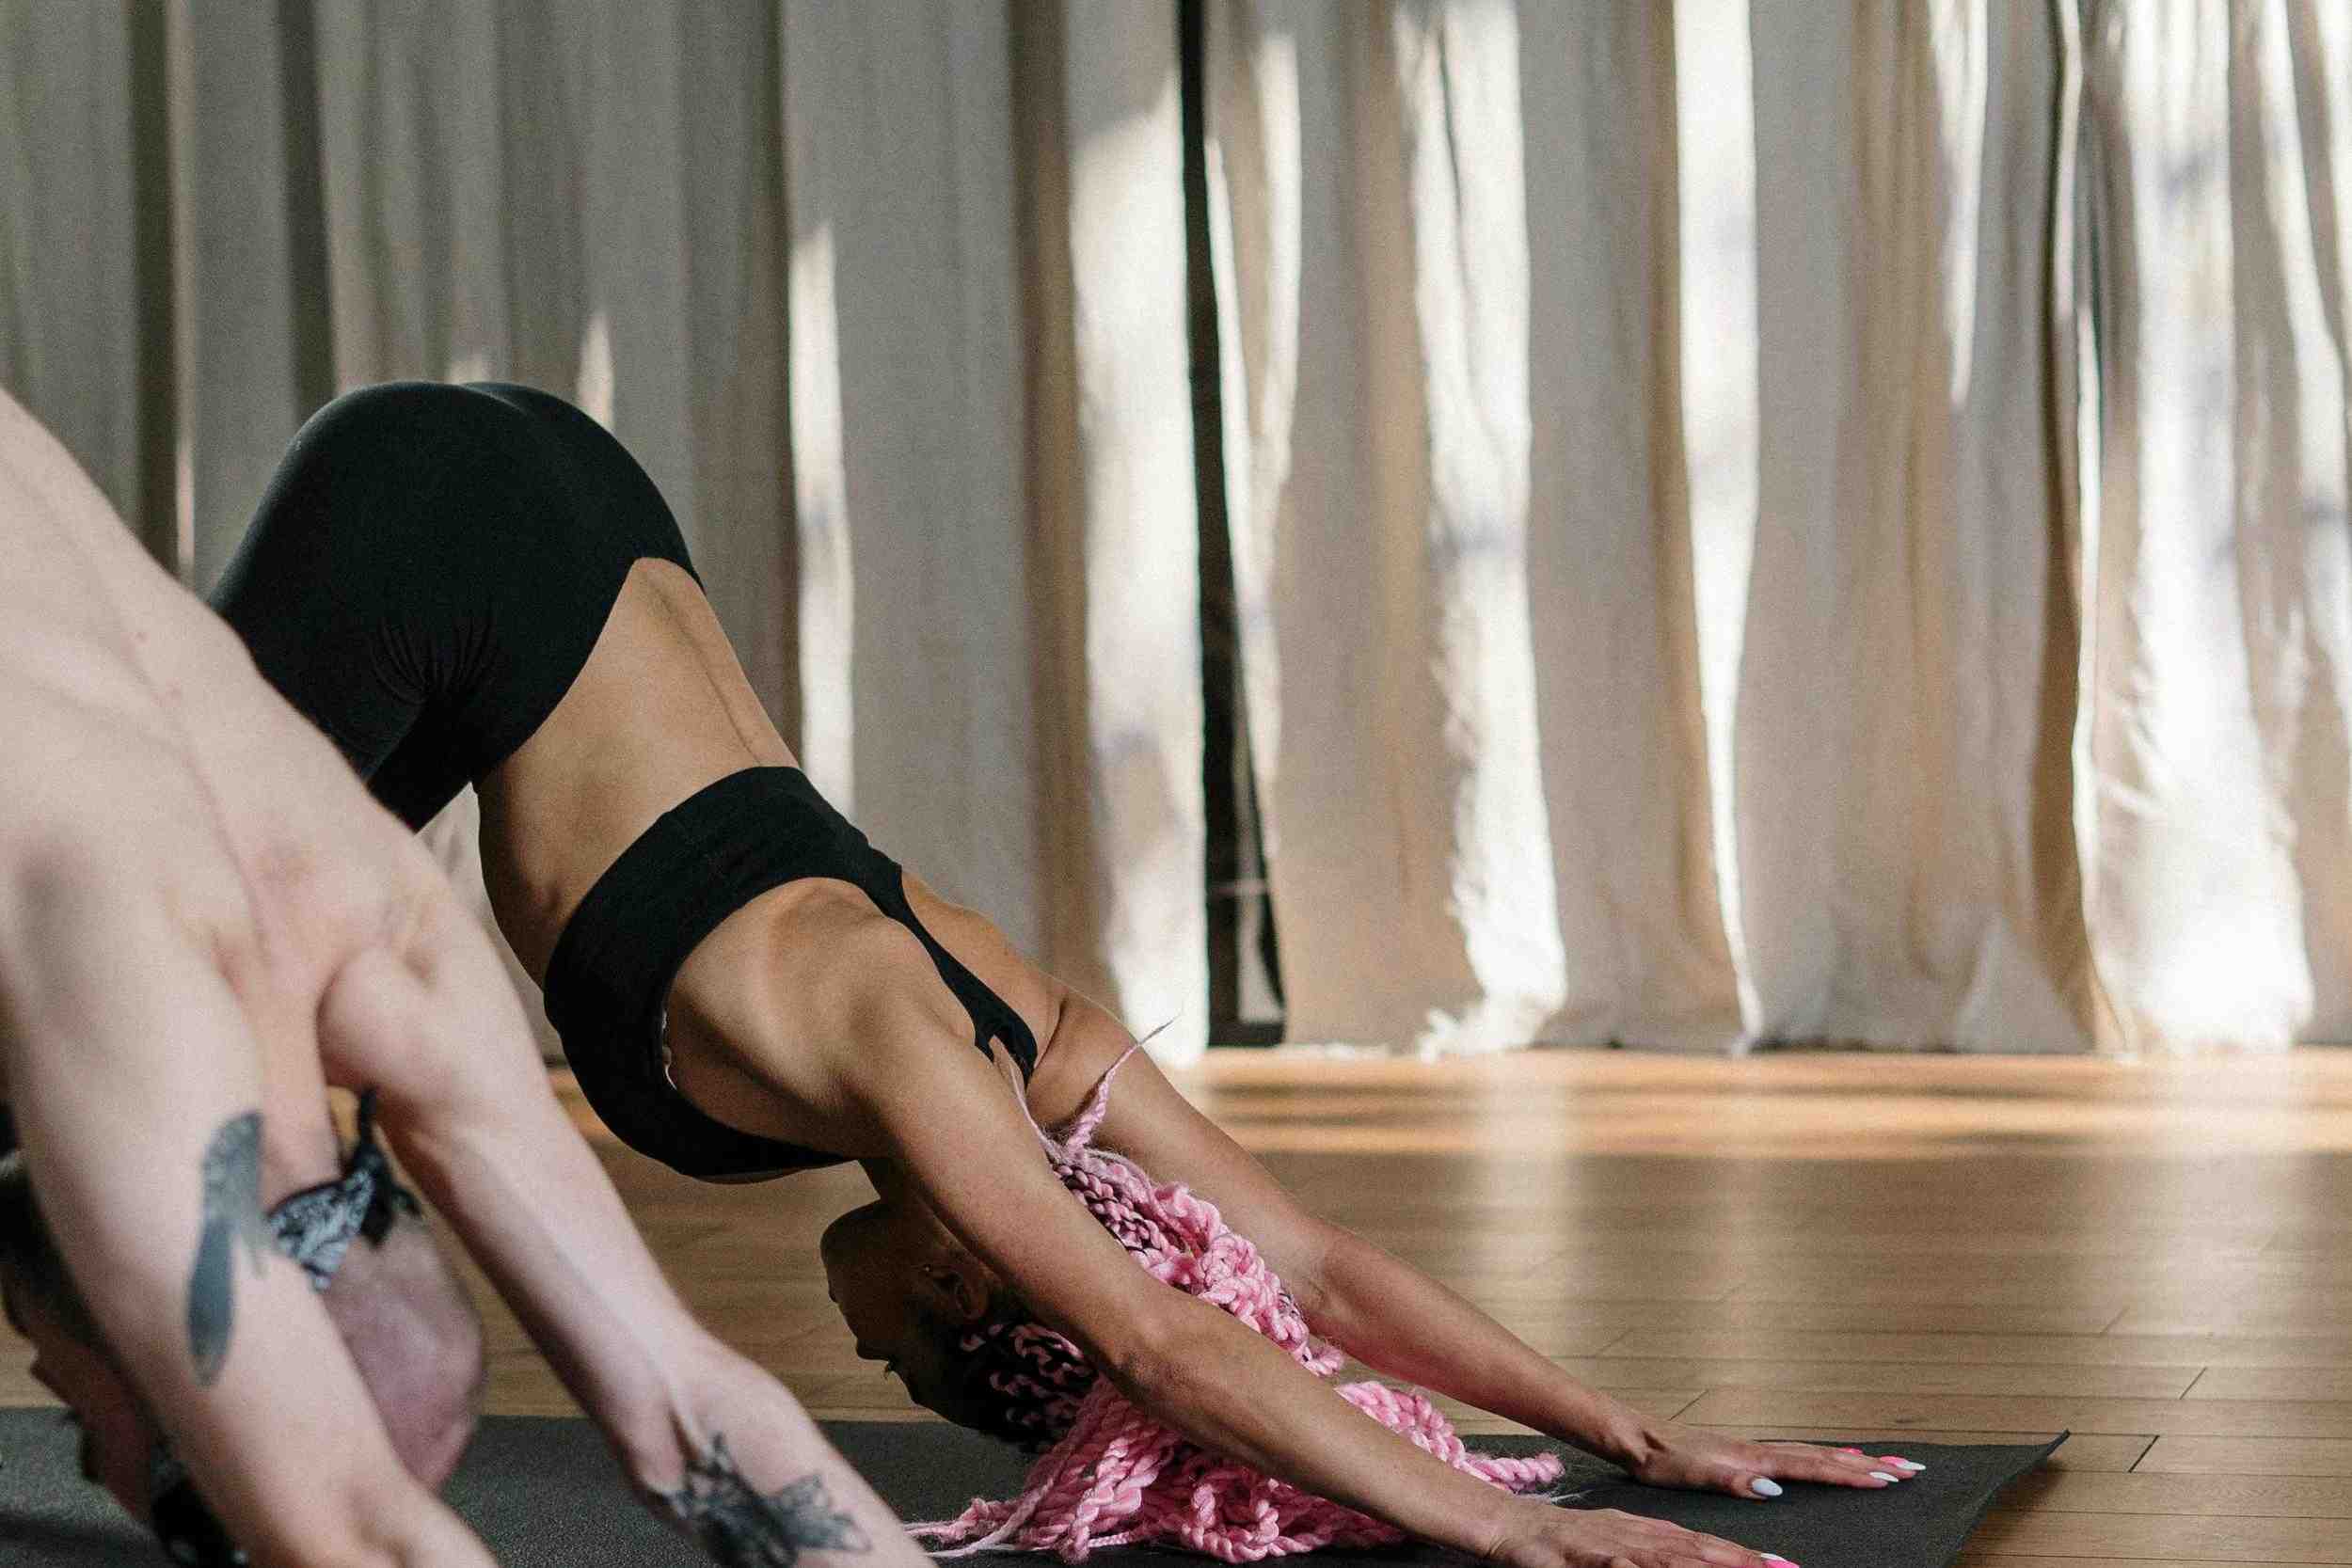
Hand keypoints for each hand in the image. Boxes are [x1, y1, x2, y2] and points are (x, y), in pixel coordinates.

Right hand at [1480, 1492, 1790, 1567]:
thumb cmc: (1569, 1544)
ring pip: (1665, 1559)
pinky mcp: (1585, 1558)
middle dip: (1738, 1562)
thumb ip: (1656, 1556)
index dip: (1741, 1557)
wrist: (1515, 1527)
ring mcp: (1613, 1546)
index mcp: (1648, 1535)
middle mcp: (1637, 1537)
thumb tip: (1692, 1560)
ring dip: (1704, 1565)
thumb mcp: (1618, 1548)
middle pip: (1695, 1552)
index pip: (1703, 1547)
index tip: (1779, 1565)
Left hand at [1626, 1424, 1922, 1499]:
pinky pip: (1798, 1455)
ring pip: (1815, 1453)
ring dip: (1853, 1459)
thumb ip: (1732, 1480)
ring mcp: (1755, 1450)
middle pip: (1825, 1457)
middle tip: (1911, 1470)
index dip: (1851, 1475)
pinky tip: (1831, 1460)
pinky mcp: (1746, 1454)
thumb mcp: (1693, 1475)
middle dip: (1869, 1465)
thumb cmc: (1661, 1460)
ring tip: (1888, 1463)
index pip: (1813, 1468)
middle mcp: (1761, 1450)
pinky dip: (1824, 1457)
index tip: (1890, 1479)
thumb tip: (1774, 1490)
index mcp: (1754, 1458)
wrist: (1637, 1439)